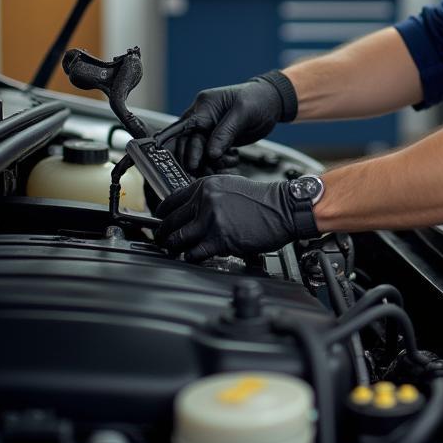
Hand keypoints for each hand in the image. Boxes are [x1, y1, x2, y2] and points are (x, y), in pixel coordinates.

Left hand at [154, 174, 318, 261]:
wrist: (284, 208)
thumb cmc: (263, 200)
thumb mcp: (230, 186)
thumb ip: (208, 196)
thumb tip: (189, 210)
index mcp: (206, 185)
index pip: (171, 200)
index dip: (161, 214)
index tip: (159, 222)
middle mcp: (206, 200)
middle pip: (170, 220)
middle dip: (163, 234)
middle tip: (162, 241)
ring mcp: (212, 220)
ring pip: (178, 238)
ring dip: (174, 248)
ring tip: (174, 252)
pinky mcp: (220, 239)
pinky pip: (194, 253)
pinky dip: (191, 257)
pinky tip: (193, 257)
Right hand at [155, 71, 296, 172]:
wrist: (272, 102)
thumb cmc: (258, 99)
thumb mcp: (243, 112)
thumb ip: (226, 131)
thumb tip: (210, 152)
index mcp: (204, 106)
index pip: (185, 128)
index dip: (181, 145)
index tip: (184, 162)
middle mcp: (202, 118)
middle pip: (189, 144)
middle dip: (198, 159)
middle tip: (207, 171)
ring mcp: (208, 130)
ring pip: (199, 153)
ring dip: (210, 163)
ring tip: (227, 164)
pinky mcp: (216, 140)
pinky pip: (210, 156)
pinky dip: (218, 163)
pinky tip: (231, 162)